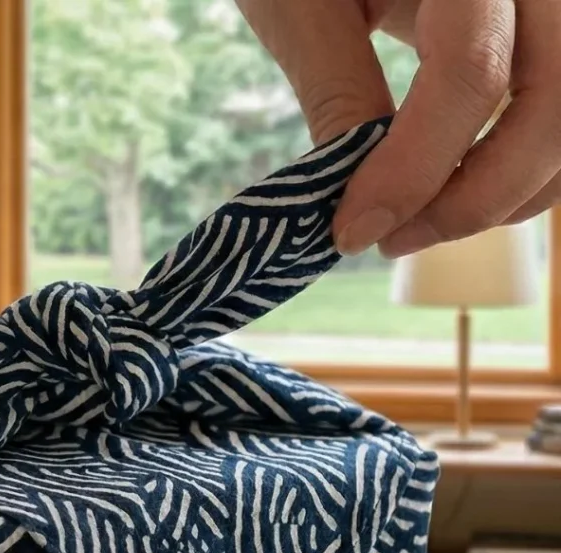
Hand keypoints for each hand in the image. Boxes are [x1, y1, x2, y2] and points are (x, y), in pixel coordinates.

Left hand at [236, 0, 559, 257]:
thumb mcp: (304, 5)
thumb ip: (339, 91)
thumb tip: (364, 200)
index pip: (472, 73)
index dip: (413, 171)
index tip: (353, 231)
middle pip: (555, 103)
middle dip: (476, 196)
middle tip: (392, 240)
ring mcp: (551, 2)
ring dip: (507, 192)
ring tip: (417, 223)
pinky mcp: (545, 29)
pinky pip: (559, 109)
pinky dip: (520, 165)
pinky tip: (453, 190)